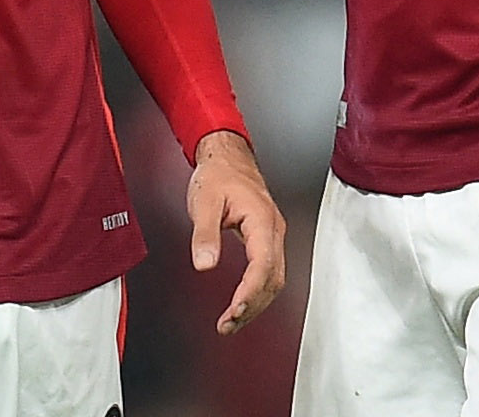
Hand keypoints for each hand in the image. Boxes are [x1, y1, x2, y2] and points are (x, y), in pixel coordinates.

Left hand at [187, 130, 285, 333]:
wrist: (226, 155)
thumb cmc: (218, 173)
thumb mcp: (204, 201)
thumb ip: (204, 234)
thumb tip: (205, 264)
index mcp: (261, 220)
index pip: (263, 265)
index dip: (250, 293)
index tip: (235, 311)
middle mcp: (272, 229)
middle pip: (273, 279)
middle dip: (252, 306)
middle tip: (228, 324)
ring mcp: (272, 234)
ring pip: (274, 279)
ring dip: (255, 303)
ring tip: (232, 321)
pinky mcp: (265, 238)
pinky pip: (269, 271)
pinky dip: (256, 291)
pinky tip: (242, 302)